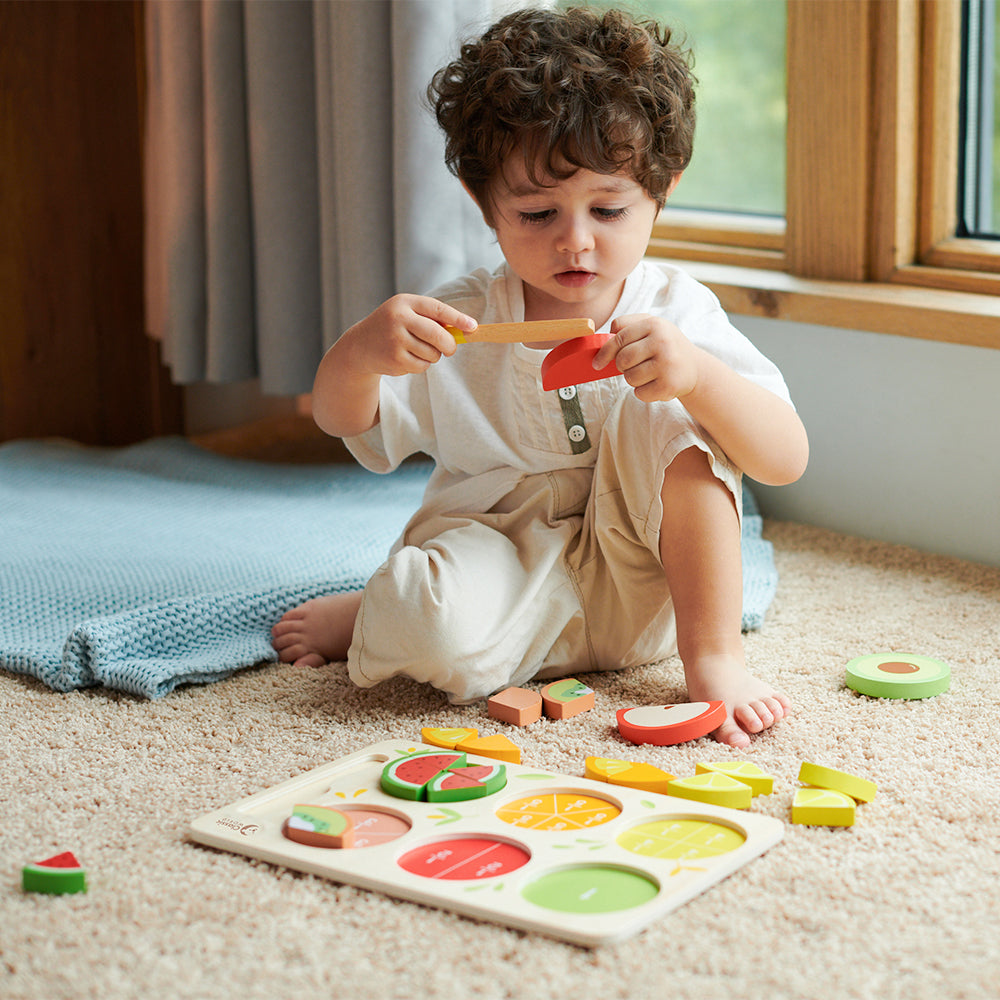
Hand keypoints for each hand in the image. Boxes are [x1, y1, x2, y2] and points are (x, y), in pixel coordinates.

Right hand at [343, 294, 477, 377]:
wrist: (360, 346)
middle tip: (450, 349)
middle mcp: (399, 319)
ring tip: (418, 350)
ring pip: (432, 353)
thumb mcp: (407, 313)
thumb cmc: (392, 327)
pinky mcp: (395, 359)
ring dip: (433, 356)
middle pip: (438, 335)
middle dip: (449, 345)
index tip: (473, 327)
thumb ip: (431, 318)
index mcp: (404, 303)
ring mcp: (396, 340)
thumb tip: (465, 329)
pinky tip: (407, 358)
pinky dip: (421, 365)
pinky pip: (422, 366)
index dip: (457, 318)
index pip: (437, 309)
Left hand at [591, 314, 699, 402]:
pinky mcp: (669, 385)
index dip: (604, 353)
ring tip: (649, 373)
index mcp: (654, 325)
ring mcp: (667, 364)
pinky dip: (643, 392)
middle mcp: (662, 342)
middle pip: (623, 359)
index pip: (619, 338)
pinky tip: (655, 383)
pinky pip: (640, 393)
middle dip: (622, 366)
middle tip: (634, 365)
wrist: (694, 367)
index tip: (597, 363)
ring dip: (634, 379)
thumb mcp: (650, 326)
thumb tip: (604, 336)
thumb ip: (626, 325)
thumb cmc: (664, 345)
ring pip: (630, 378)